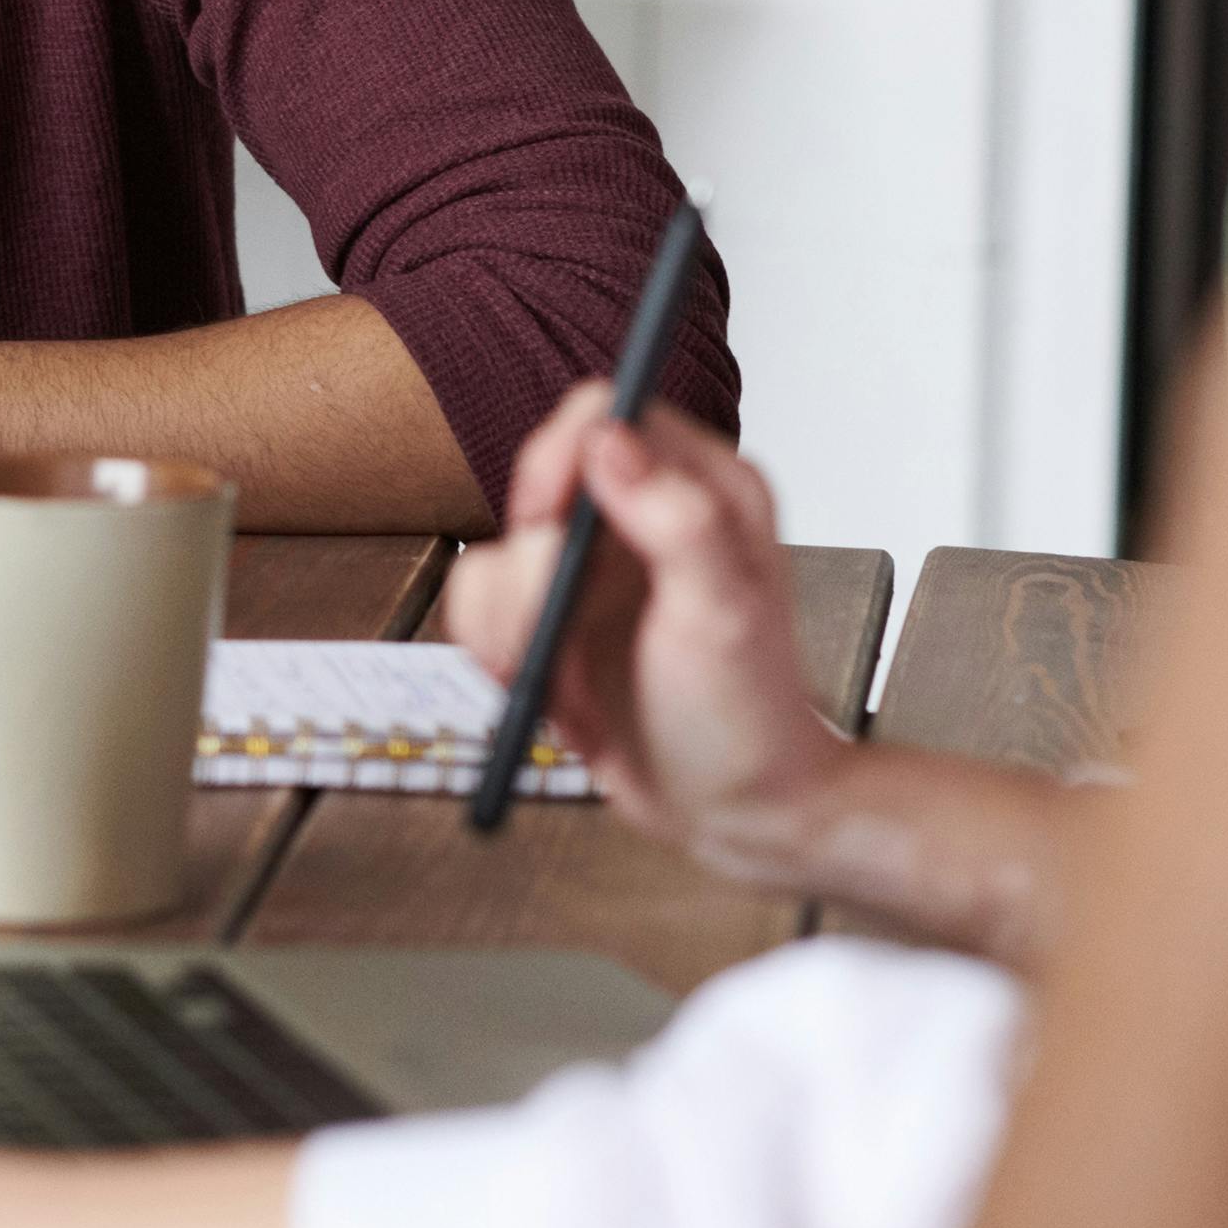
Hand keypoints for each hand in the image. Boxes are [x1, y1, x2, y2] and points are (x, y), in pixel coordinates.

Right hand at [436, 391, 840, 845]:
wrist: (732, 811)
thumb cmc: (746, 718)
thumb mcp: (723, 615)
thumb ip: (676, 517)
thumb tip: (609, 436)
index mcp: (703, 489)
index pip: (604, 415)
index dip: (561, 460)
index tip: (547, 524)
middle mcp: (643, 516)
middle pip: (536, 482)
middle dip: (530, 566)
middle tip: (553, 625)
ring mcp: (595, 567)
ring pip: (497, 549)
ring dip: (509, 621)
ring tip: (560, 679)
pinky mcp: (555, 615)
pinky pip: (480, 602)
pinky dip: (494, 649)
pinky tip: (548, 691)